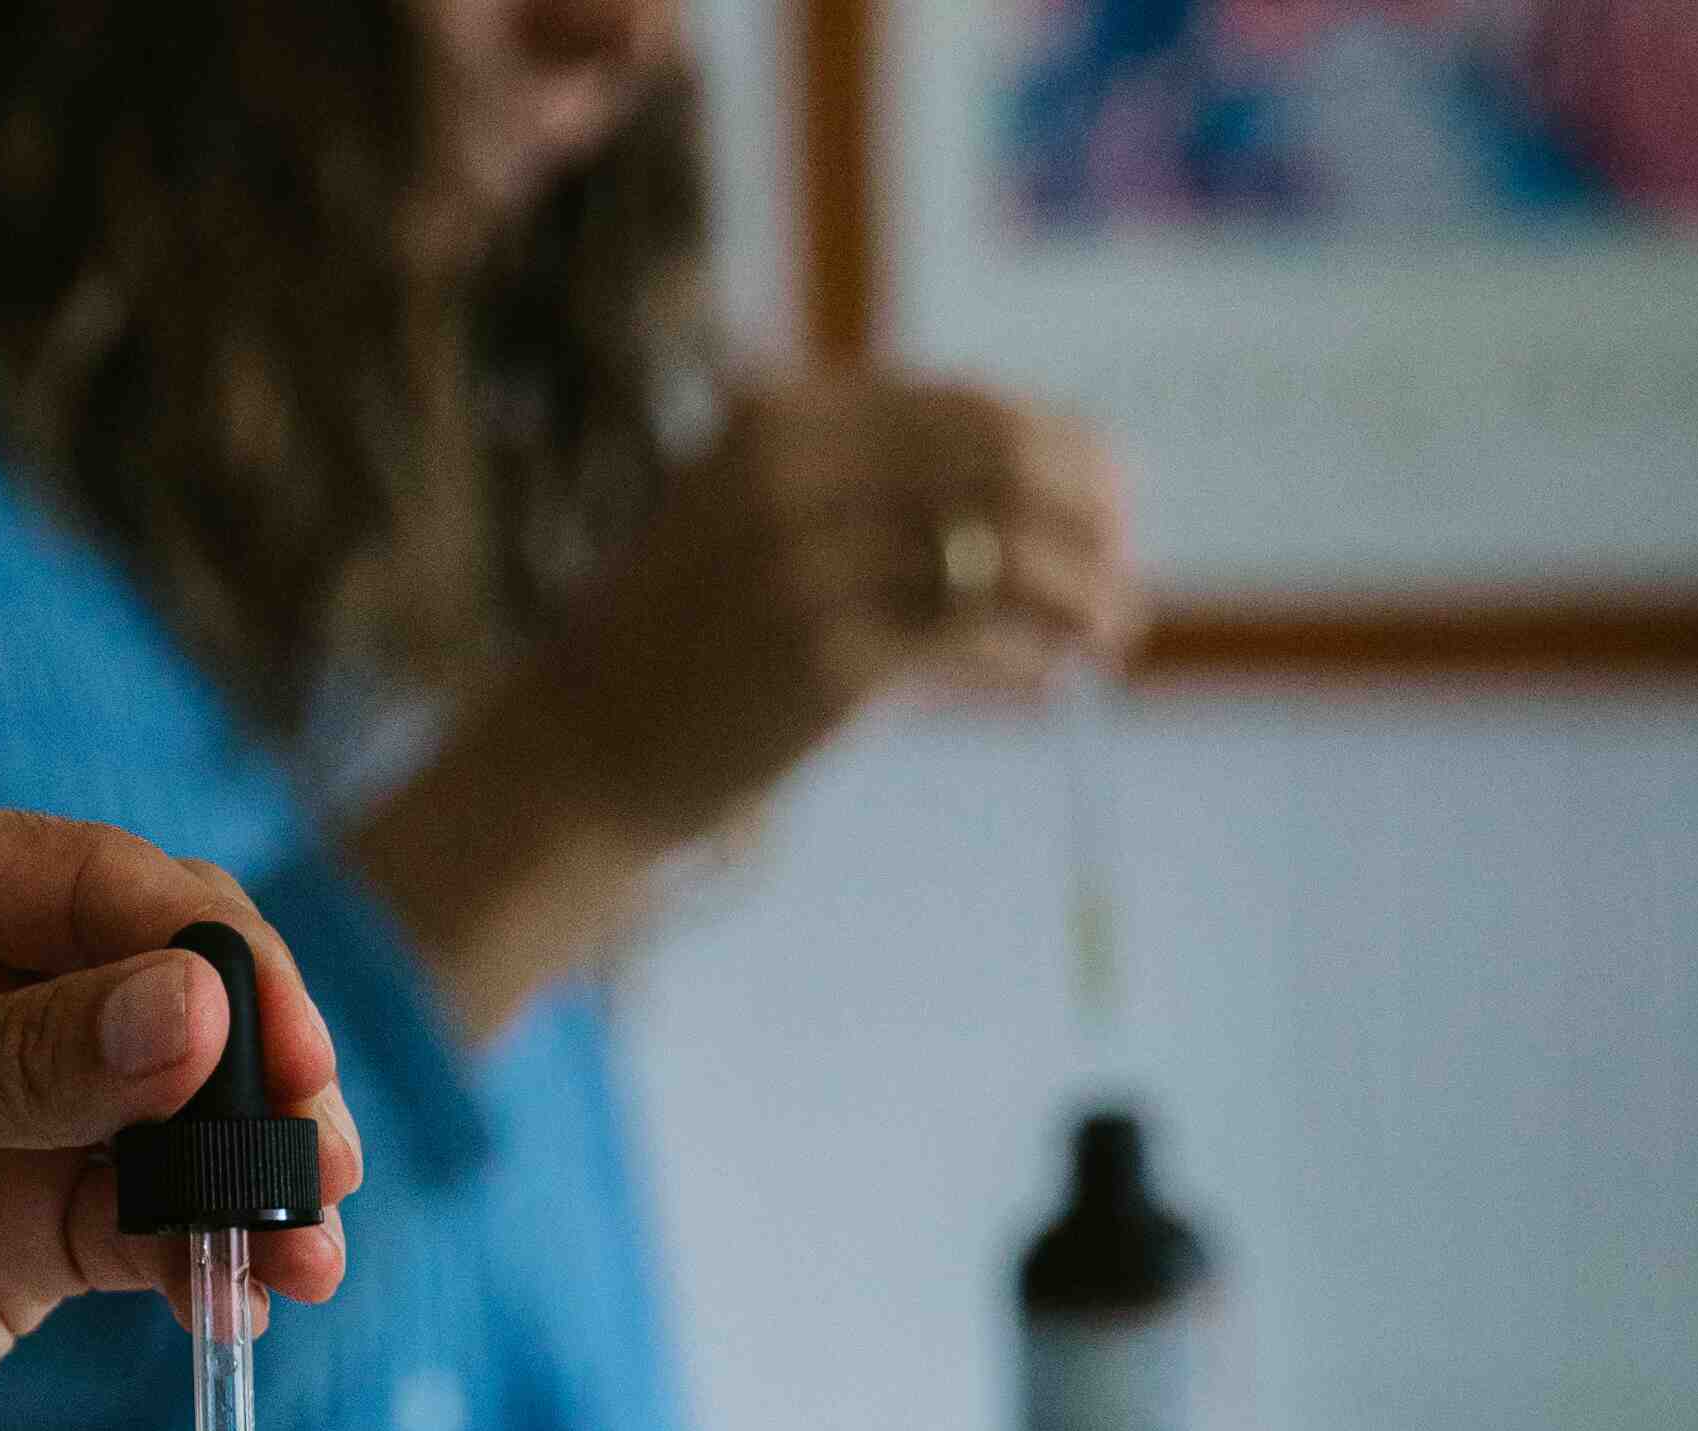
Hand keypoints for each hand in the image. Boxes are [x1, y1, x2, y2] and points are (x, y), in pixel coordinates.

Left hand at [0, 802, 359, 1430]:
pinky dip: (207, 1253)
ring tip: (309, 1241)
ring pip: (168, 1119)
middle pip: (155, 991)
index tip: (277, 1043)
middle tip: (316, 1152)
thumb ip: (5, 1064)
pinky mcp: (2, 1252)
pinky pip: (139, 1229)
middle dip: (251, 1063)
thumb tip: (196, 1011)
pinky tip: (255, 1289)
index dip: (204, 952)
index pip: (88, 879)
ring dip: (248, 1172)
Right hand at [536, 374, 1139, 846]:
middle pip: (1000, 469)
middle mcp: (797, 478)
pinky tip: (1052, 676)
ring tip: (1111, 631)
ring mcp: (810, 569)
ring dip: (1078, 593)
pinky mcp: (825, 663)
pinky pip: (971, 643)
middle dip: (1088, 518)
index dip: (1061, 448)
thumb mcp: (739, 516)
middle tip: (1121, 572)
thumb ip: (851, 477)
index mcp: (783, 421)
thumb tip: (1017, 475)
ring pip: (1001, 556)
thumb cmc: (671, 646)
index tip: (1110, 499)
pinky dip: (1030, 657)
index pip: (967, 409)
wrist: (576, 755)